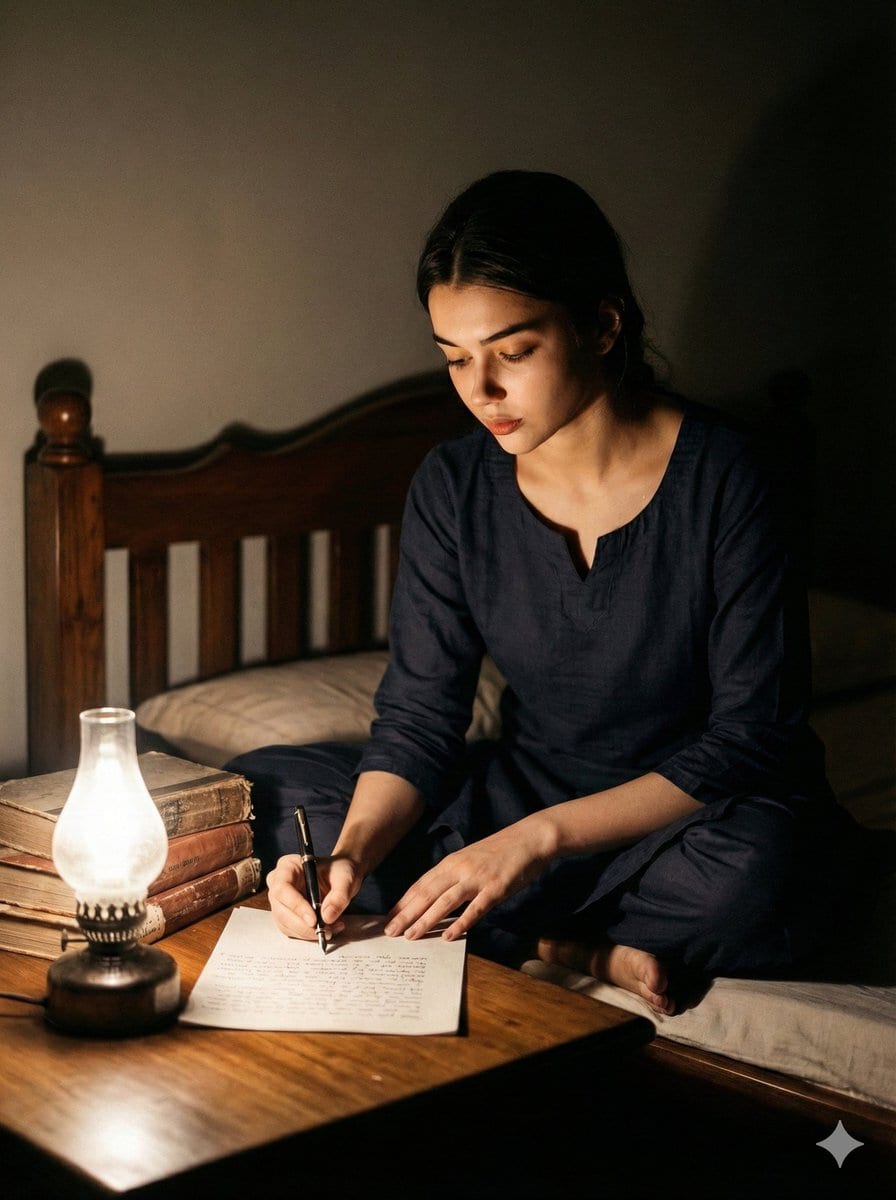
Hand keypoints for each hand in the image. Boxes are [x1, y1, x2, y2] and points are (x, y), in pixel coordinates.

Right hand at [266, 852, 361, 940]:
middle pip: (281, 910)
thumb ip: (339, 895)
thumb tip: (327, 916)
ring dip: (307, 932)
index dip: (296, 906)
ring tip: (331, 928)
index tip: (313, 920)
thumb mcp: (345, 878)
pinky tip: (327, 929)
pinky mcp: (286, 915)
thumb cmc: (339, 870)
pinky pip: (292, 930)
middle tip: (324, 930)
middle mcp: (278, 883)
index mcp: (288, 866)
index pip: (282, 888)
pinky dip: (309, 934)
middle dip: (302, 925)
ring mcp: (281, 901)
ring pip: (285, 924)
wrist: (341, 877)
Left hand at [383, 817, 553, 942]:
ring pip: (444, 902)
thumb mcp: (470, 859)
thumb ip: (453, 876)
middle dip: (405, 914)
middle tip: (389, 932)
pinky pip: (474, 908)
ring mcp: (477, 878)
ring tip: (410, 936)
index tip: (388, 918)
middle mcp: (459, 869)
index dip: (403, 902)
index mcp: (451, 862)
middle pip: (426, 894)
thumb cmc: (500, 851)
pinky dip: (461, 923)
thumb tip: (435, 898)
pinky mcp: (495, 888)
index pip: (420, 885)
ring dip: (425, 920)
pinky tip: (449, 936)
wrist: (529, 838)